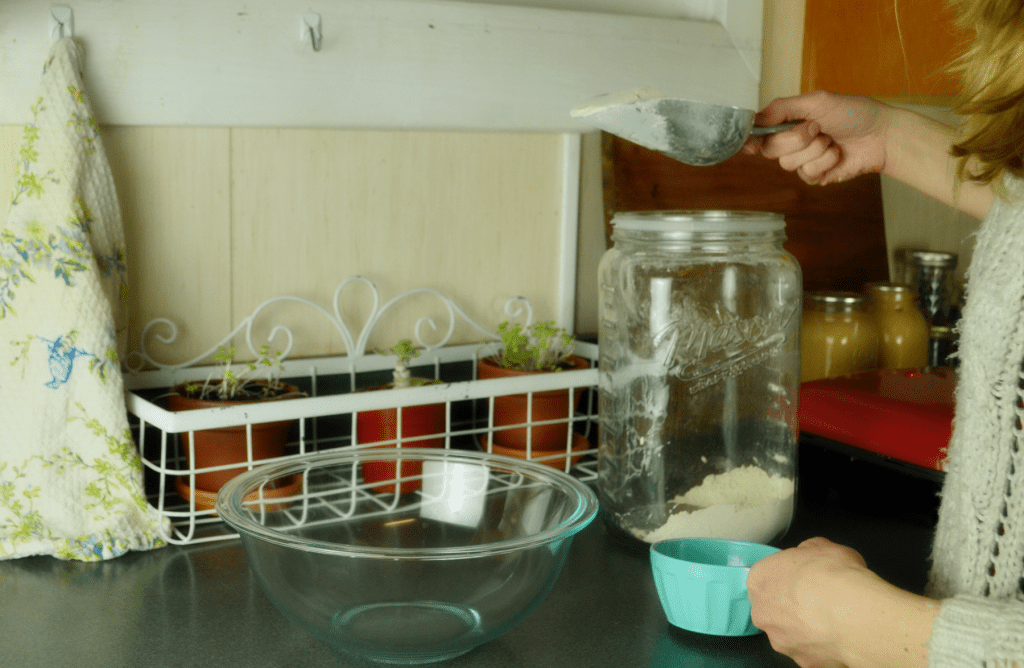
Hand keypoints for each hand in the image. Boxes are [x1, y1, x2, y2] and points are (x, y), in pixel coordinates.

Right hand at [742, 91, 891, 185]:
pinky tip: (837, 153)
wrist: (881, 134)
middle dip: (795, 138)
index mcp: (789, 121)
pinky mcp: (816, 175)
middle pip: (770, 150)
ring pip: (789, 163)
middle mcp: (792, 141)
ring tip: (831, 140)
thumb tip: (755, 119)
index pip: (760, 133)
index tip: (751, 144)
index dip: (752, 140)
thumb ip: (783, 108)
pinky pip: (806, 174)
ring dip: (815, 150)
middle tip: (817, 128)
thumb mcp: (816, 101)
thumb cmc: (854, 113)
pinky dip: (824, 162)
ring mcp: (804, 159)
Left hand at [747, 537, 867, 667]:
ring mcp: (782, 641)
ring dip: (806, 628)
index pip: (766, 577)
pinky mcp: (804, 662)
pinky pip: (812, 652)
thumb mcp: (822, 545)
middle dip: (792, 605)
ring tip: (833, 620)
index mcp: (759, 580)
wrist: (853, 613)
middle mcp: (763, 613)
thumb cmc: (834, 576)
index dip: (788, 576)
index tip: (804, 577)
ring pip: (791, 633)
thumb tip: (811, 554)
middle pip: (773, 608)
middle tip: (819, 599)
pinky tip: (840, 636)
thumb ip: (807, 551)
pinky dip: (823, 646)